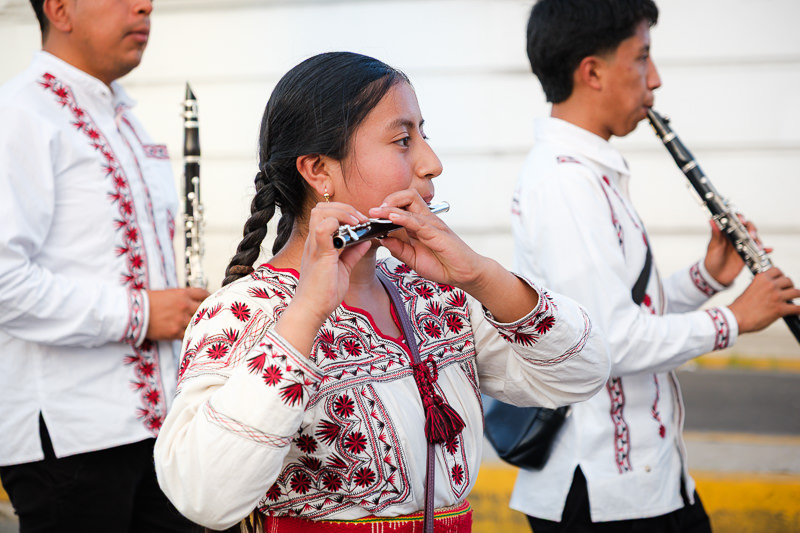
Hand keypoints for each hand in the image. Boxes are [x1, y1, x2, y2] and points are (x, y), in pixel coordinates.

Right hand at [146, 287, 209, 339]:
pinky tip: (192, 335)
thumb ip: (181, 297)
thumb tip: (191, 302)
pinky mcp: (175, 332)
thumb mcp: (167, 293)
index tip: (211, 300)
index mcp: (182, 294)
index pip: (203, 293)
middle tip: (210, 315)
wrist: (134, 312)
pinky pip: (188, 334)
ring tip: (202, 326)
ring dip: (200, 325)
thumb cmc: (147, 301)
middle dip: (207, 312)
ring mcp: (181, 320)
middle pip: (204, 309)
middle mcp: (184, 306)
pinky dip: (191, 335)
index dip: (209, 297)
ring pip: (198, 323)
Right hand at [273, 202, 371, 354]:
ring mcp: (314, 246)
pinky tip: (352, 234)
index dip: (343, 211)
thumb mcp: (343, 269)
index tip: (360, 222)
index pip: (324, 213)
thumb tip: (365, 241)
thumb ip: (352, 253)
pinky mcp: (320, 254)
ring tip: (357, 224)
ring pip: (321, 212)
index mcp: (318, 243)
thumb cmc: (323, 293)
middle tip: (360, 220)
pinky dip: (338, 225)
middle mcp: (313, 241)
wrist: (311, 310)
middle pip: (321, 207)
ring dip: (342, 213)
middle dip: (344, 208)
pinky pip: (323, 229)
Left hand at [371, 190, 539, 321]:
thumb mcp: (412, 259)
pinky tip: (392, 218)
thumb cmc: (441, 265)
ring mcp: (432, 224)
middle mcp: (425, 220)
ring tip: (378, 212)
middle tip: (374, 211)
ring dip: (392, 205)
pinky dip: (404, 218)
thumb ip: (398, 248)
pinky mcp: (438, 233)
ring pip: (411, 203)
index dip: (384, 208)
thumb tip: (381, 239)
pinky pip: (419, 221)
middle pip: (407, 195)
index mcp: (418, 225)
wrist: (464, 274)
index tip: (369, 216)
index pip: (401, 206)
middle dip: (388, 199)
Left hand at [704, 217, 767, 285]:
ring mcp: (744, 245)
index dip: (740, 218)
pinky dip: (765, 250)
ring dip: (758, 240)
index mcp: (727, 232)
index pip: (736, 220)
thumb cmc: (712, 259)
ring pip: (755, 239)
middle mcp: (737, 236)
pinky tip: (769, 250)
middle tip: (751, 235)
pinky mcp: (749, 254)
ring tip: (758, 246)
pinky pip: (759, 251)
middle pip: (748, 228)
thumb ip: (715, 234)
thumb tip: (711, 220)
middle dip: (752, 229)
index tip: (741, 220)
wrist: (716, 275)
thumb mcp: (713, 246)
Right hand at [728, 268, 799, 333]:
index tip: (780, 281)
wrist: (736, 318)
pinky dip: (798, 310)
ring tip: (792, 300)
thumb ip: (761, 286)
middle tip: (786, 292)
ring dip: (795, 296)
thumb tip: (770, 290)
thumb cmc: (740, 307)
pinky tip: (796, 311)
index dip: (780, 276)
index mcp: (761, 278)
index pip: (777, 270)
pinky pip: (797, 308)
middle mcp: (770, 285)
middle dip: (789, 286)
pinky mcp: (780, 309)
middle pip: (789, 280)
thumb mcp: (749, 289)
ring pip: (796, 292)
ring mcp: (776, 296)